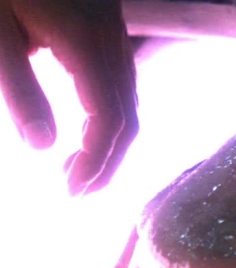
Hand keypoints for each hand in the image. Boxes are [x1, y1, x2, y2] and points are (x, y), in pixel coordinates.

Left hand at [0, 0, 137, 194]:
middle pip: (129, 117)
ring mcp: (114, 32)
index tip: (71, 191)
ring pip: (130, 100)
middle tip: (79, 190)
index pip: (108, 121)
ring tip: (85, 165)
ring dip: (112, 141)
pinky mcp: (107, 25)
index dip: (96, 163)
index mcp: (84, 46)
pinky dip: (112, 115)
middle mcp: (110, 43)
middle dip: (109, 161)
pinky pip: (123, 81)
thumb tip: (44, 147)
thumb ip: (21, 90)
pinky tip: (90, 123)